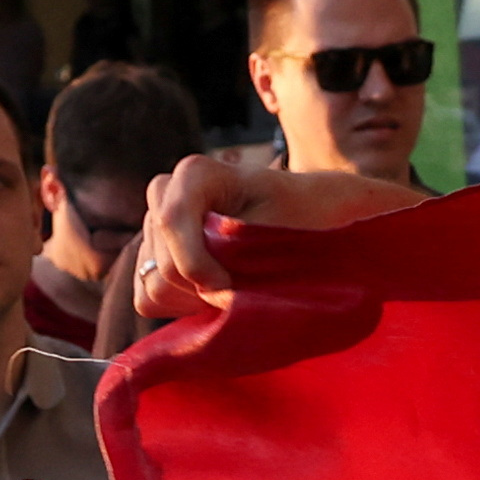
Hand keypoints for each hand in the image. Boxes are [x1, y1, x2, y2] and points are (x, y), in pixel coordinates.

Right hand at [137, 152, 428, 323]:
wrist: (330, 229)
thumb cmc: (320, 227)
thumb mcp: (288, 233)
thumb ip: (235, 249)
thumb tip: (212, 279)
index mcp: (200, 174)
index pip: (169, 217)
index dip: (195, 262)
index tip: (229, 292)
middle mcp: (172, 190)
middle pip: (157, 259)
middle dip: (198, 286)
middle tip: (243, 296)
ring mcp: (162, 221)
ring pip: (151, 279)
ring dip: (192, 298)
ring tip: (237, 293)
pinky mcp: (162, 253)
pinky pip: (149, 293)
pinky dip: (181, 305)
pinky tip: (219, 299)